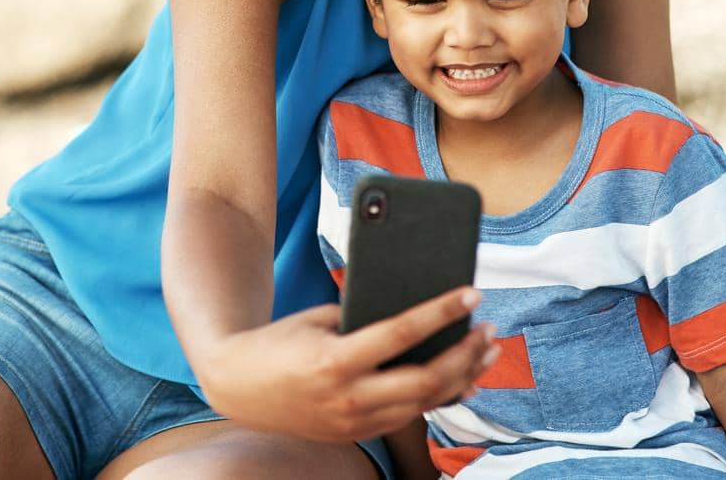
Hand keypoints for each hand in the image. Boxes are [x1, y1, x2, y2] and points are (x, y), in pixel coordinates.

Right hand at [198, 286, 497, 442]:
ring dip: (462, 376)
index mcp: (335, 361)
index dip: (441, 312)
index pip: (402, 334)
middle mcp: (349, 398)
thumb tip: (413, 315)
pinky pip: (410, 416)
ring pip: (425, 403)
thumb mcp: (317, 320)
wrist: (237, 387)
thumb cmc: (277, 342)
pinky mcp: (356, 433)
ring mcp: (354, 422)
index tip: (470, 293)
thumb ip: (361, 320)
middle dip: (465, 353)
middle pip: (426, 379)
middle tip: (489, 328)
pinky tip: (462, 378)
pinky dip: (440, 396)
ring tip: (486, 350)